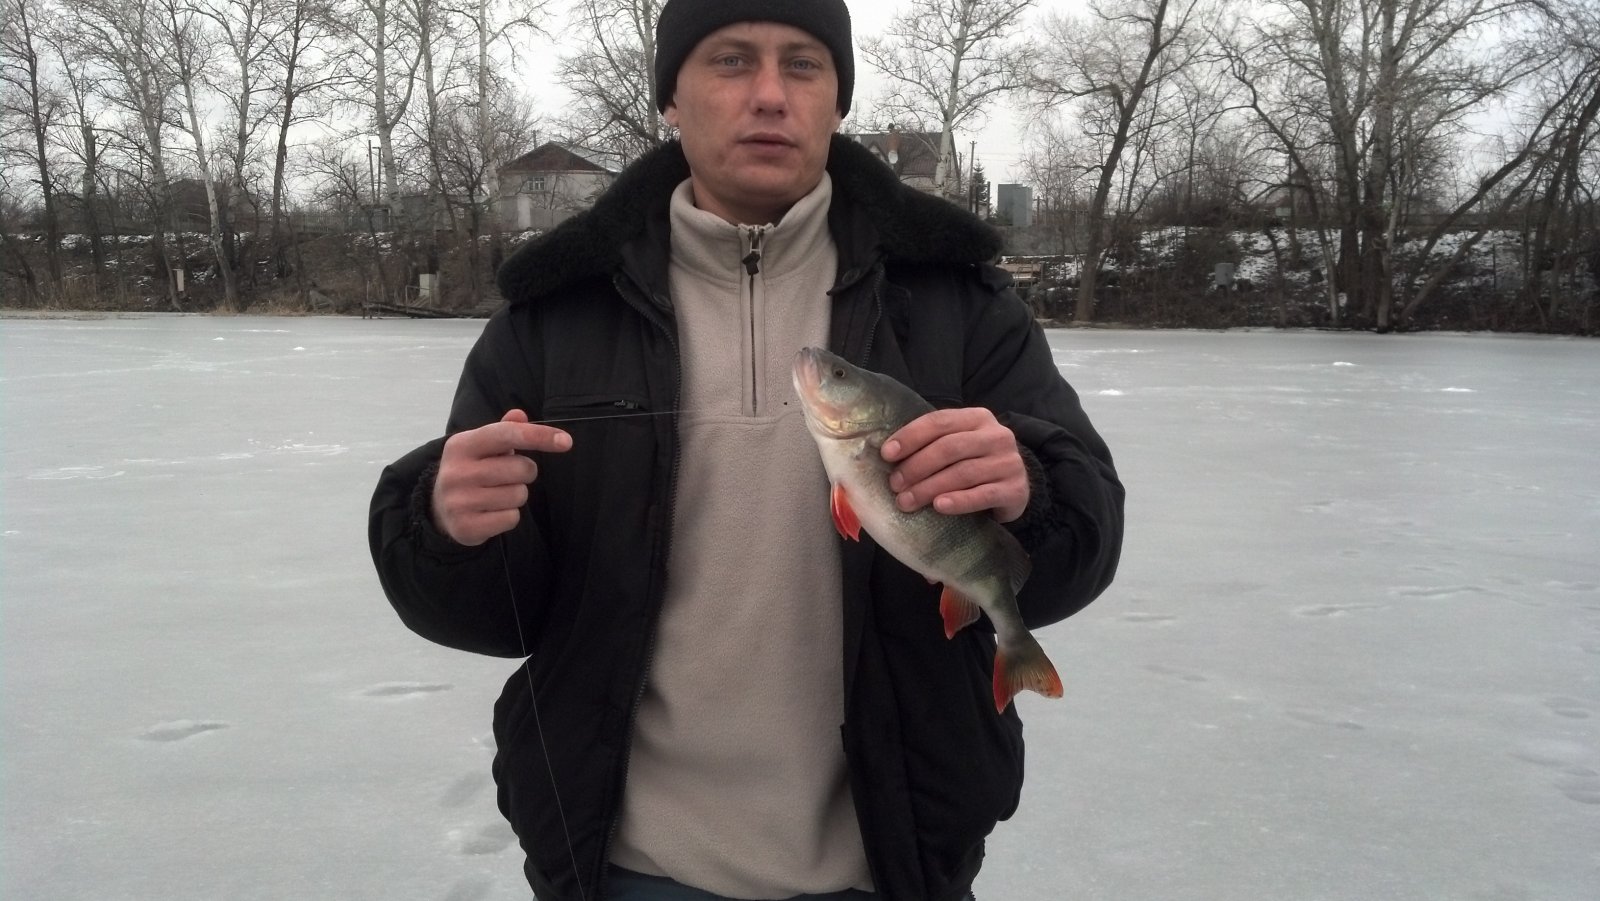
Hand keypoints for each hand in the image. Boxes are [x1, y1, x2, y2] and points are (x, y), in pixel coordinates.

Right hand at [431, 409, 571, 545]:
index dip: (539, 436)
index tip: (566, 441)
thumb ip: (504, 429)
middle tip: (508, 476)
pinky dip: (509, 516)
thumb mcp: (482, 446)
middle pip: (521, 468)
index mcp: (461, 445)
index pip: (507, 434)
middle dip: (525, 472)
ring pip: (519, 495)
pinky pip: (511, 518)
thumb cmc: (472, 469)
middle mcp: (457, 471)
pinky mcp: (466, 526)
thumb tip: (520, 415)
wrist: (440, 508)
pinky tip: (492, 512)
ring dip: (516, 495)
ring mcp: (459, 501)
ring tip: (497, 494)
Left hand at [881, 408, 1028, 522]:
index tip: (886, 454)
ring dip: (929, 488)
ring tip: (906, 502)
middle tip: (894, 485)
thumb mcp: (958, 445)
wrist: (1014, 489)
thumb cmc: (974, 464)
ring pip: (963, 473)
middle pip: (949, 448)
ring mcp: (1009, 462)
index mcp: (978, 418)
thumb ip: (932, 443)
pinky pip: (983, 495)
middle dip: (916, 466)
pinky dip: (958, 502)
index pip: (940, 421)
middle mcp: (997, 436)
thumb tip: (887, 454)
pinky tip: (939, 507)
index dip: (911, 436)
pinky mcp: (1016, 489)